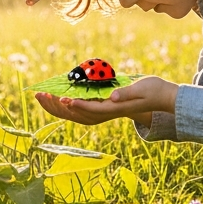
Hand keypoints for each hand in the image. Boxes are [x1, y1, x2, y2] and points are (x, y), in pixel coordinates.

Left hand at [33, 76, 178, 126]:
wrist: (161, 98)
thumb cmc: (153, 90)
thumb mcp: (142, 89)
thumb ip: (127, 93)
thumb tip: (113, 96)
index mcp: (115, 108)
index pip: (91, 109)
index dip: (76, 105)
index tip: (62, 99)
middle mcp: (106, 113)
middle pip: (77, 115)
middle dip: (58, 106)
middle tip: (41, 95)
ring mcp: (103, 112)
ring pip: (75, 114)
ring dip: (57, 107)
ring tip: (42, 97)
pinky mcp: (102, 108)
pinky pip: (79, 110)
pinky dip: (65, 105)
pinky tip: (55, 98)